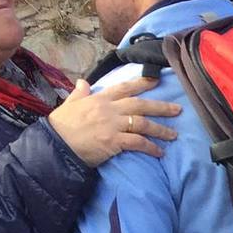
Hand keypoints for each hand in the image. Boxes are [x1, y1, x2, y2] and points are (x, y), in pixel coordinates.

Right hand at [47, 76, 179, 166]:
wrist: (55, 144)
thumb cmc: (61, 126)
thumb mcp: (69, 104)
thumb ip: (79, 93)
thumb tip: (83, 82)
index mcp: (99, 99)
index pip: (124, 88)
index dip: (141, 83)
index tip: (156, 80)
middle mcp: (109, 109)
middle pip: (140, 105)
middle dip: (161, 107)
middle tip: (178, 110)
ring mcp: (112, 125)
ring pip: (143, 123)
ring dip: (161, 129)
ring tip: (174, 135)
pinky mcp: (114, 141)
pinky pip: (138, 143)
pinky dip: (151, 147)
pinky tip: (160, 152)